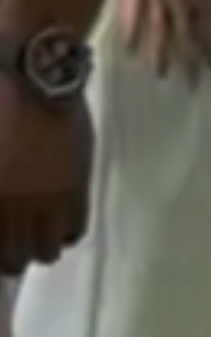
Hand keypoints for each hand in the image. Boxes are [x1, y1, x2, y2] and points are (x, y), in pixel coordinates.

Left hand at [0, 76, 91, 273]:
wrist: (34, 75)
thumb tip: (1, 204)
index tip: (2, 236)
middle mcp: (14, 209)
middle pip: (12, 260)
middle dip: (11, 254)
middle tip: (12, 239)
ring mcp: (47, 200)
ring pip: (45, 253)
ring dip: (39, 246)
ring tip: (38, 231)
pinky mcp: (77, 186)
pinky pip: (75, 229)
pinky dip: (66, 232)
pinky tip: (60, 220)